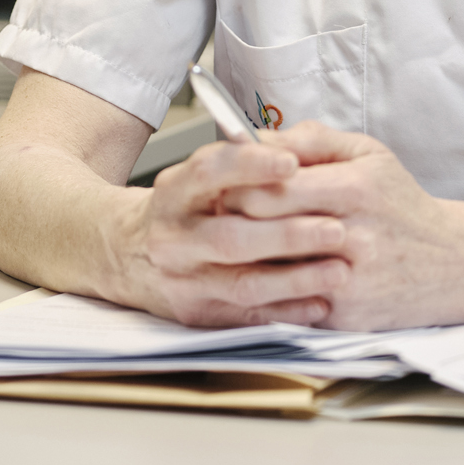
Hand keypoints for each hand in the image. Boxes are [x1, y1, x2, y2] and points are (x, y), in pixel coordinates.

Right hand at [111, 139, 350, 327]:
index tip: (293, 163)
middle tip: (336, 228)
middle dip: (288, 234)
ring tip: (340, 269)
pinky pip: (248, 317)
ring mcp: (183, 280)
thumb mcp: (195, 175)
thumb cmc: (181, 209)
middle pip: (231, 238)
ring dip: (297, 279)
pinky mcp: (197, 314)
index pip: (209, 172)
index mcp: (174, 192)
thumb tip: (295, 147)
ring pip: (243, 284)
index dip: (251, 166)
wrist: (124, 253)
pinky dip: (288, 312)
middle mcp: (174, 237)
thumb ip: (239, 160)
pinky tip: (321, 304)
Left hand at [219, 121, 463, 330]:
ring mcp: (349, 282)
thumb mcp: (367, 154)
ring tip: (243, 242)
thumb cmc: (399, 203)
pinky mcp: (345, 317)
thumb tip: (254, 137)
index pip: (270, 188)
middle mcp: (354, 237)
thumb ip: (310, 139)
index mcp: (356, 188)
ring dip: (246, 256)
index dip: (239, 184)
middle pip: (262, 229)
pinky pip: (286, 302)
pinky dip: (271, 288)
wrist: (452, 263)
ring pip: (267, 269)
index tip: (230, 182)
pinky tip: (270, 273)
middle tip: (225, 212)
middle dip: (233, 219)